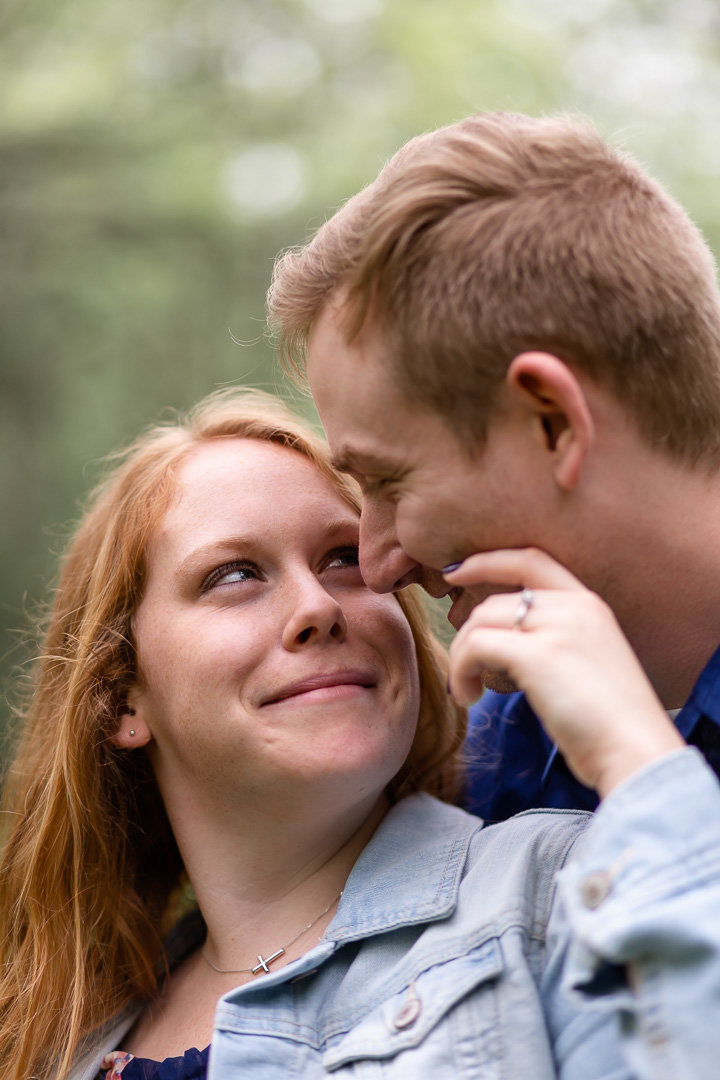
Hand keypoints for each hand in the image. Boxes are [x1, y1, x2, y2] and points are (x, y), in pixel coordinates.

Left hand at [445, 548, 683, 796]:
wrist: (637, 752)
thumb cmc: (611, 724)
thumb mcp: (589, 664)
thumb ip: (557, 642)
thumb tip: (505, 648)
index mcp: (589, 604)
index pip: (531, 561)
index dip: (488, 561)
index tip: (455, 572)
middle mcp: (574, 607)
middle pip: (494, 602)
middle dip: (467, 635)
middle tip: (464, 670)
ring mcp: (557, 628)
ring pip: (480, 622)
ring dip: (460, 657)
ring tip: (466, 690)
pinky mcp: (538, 655)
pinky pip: (475, 646)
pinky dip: (461, 670)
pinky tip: (468, 696)